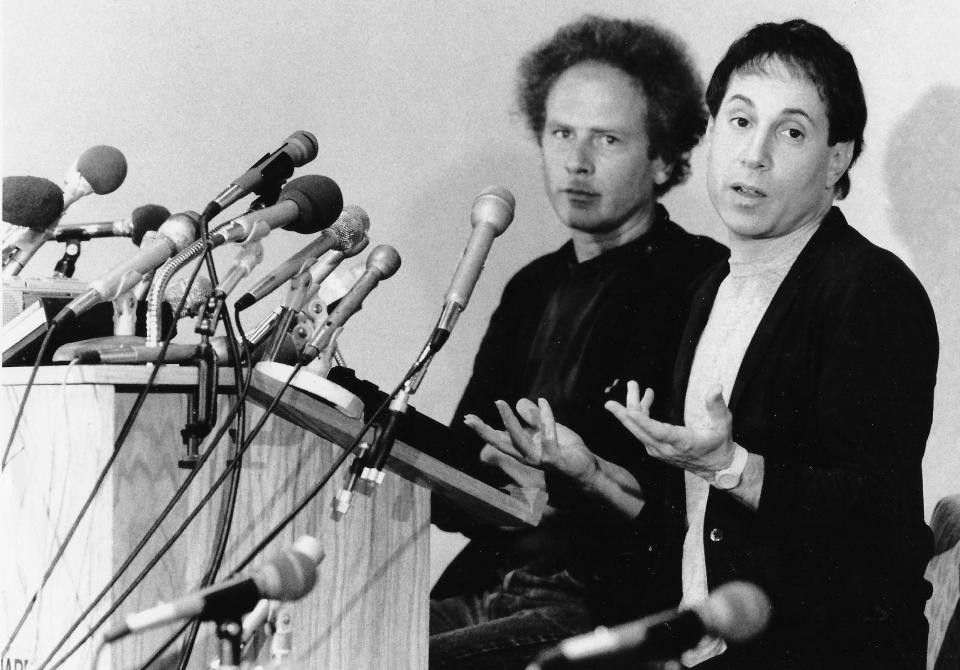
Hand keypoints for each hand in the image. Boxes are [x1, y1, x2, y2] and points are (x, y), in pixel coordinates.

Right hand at [464, 398, 599, 487]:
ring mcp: (540, 461)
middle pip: (501, 444)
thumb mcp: (550, 429)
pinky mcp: (555, 461)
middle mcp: (528, 457)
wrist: (589, 470)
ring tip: (500, 403)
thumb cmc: (570, 452)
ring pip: (519, 442)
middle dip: (484, 431)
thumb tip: (520, 401)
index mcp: (525, 450)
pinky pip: (548, 437)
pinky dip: (545, 419)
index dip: (484, 429)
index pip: (501, 439)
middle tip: (468, 418)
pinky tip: (543, 403)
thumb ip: (535, 418)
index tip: (468, 418)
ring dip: (508, 421)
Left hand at [604, 381, 734, 479]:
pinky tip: (646, 401)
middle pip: (640, 430)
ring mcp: (658, 451)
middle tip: (612, 400)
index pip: (658, 432)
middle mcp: (665, 449)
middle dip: (626, 412)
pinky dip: (641, 416)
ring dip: (634, 408)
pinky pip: (642, 432)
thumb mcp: (724, 424)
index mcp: (682, 442)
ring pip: (638, 430)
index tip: (629, 411)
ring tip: (635, 387)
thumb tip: (716, 387)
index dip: (642, 421)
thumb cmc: (720, 444)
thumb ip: (717, 406)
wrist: (717, 467)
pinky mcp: (656, 449)